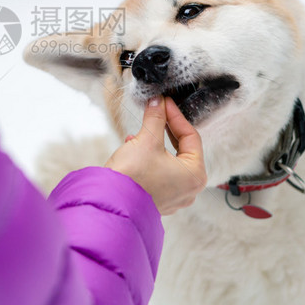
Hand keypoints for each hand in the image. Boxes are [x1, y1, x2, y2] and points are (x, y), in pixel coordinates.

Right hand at [104, 95, 206, 214]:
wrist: (110, 201)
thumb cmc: (133, 176)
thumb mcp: (147, 140)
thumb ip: (156, 118)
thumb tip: (158, 102)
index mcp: (195, 174)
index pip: (191, 136)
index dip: (176, 116)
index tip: (164, 103)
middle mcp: (189, 189)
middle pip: (182, 150)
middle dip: (166, 130)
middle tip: (157, 112)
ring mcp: (174, 197)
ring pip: (169, 161)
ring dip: (156, 143)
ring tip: (141, 131)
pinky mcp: (158, 200)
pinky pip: (159, 173)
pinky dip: (150, 159)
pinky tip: (133, 148)